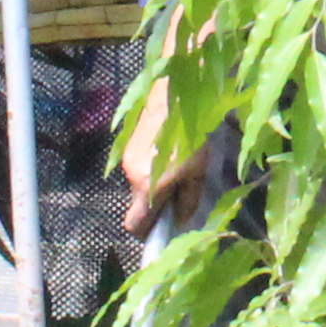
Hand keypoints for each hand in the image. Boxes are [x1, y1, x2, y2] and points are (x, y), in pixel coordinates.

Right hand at [115, 71, 209, 237]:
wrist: (174, 93)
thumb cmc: (192, 133)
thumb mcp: (199, 170)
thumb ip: (188, 200)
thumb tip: (180, 220)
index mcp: (148, 187)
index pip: (136, 225)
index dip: (149, 233)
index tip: (164, 228)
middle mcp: (131, 176)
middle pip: (138, 206)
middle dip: (156, 207)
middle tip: (179, 192)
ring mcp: (127, 160)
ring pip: (138, 187)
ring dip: (154, 187)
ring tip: (176, 168)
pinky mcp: (126, 147)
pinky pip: (137, 170)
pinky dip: (149, 171)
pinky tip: (166, 154)